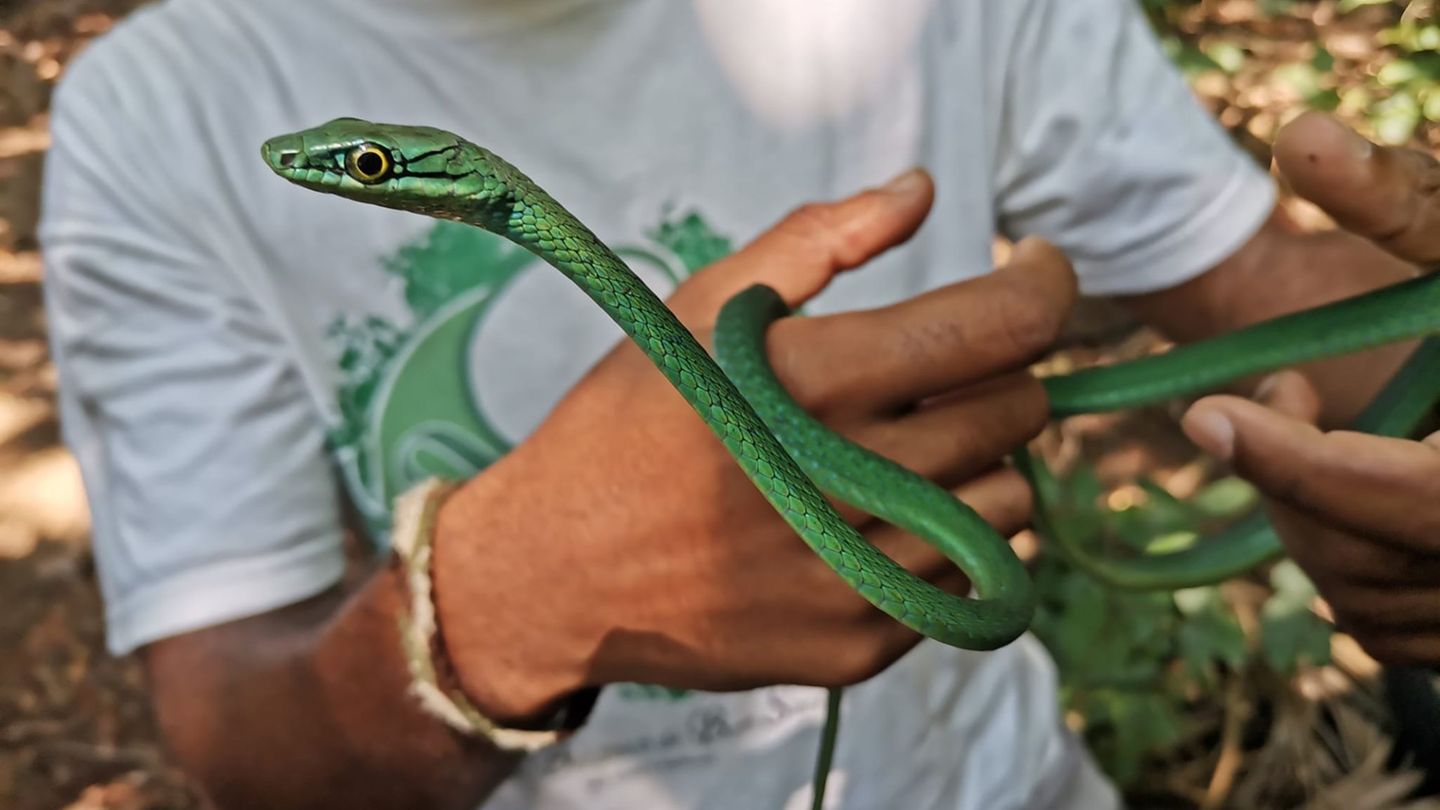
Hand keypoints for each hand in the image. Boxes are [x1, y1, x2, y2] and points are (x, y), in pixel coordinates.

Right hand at [431, 171, 1078, 721]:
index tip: (1033, 272)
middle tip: (937, 372)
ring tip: (902, 453)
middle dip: (997, 375)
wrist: (553, 572)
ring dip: (978, 465)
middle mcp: (846, 483)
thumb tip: (920, 191)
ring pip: (1012, 503)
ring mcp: (855, 576)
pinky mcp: (857, 645)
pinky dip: (947, 543)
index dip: (1042, 284)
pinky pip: (971, 584)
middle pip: (1019, 413)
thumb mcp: (699, 309)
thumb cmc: (627, 424)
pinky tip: (878, 521)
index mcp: (812, 382)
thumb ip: (818, 239)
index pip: (1001, 327)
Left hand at [1183, 113, 1439, 665]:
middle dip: (1295, 479)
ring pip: (1367, 603)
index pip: (1393, 493)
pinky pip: (1392, 630)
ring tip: (1322, 430)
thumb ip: (1412, 202)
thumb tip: (1299, 138)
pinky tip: (1362, 493)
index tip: (1205, 413)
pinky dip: (1354, 564)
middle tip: (1278, 397)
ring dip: (1315, 520)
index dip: (1290, 458)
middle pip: (1364, 557)